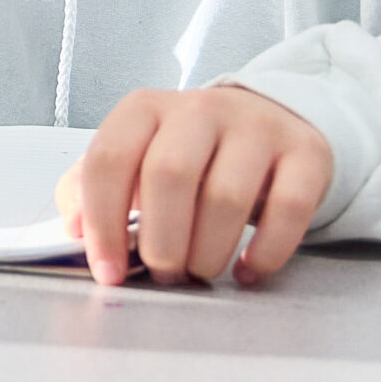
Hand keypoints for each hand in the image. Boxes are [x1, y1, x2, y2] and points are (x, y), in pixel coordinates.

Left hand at [56, 84, 332, 286]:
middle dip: (161, 242)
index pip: (109, 160)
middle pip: (168, 176)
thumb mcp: (135, 156)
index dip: (102, 222)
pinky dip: (265, 253)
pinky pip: (288, 209)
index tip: (107, 272)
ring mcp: (256, 127)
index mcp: (144, 108)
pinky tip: (247, 270)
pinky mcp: (306, 154)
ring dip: (207, 252)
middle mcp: (199, 108)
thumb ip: (93, 187)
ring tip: (201, 271)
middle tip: (165, 273)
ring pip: (226, 197)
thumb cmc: (186, 152)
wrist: (267, 121)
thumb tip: (74, 228)